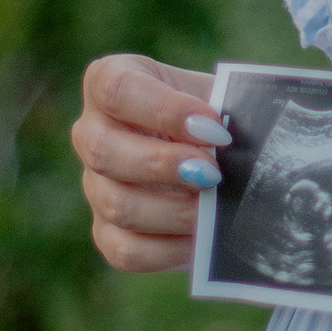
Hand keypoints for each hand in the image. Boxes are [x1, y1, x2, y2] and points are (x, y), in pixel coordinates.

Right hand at [70, 51, 220, 273]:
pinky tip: (203, 238)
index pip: (115, 88)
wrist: (216, 153)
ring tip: (214, 208)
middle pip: (103, 150)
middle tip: (214, 173)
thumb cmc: (215, 115)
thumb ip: (225, 108)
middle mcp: (91, 132)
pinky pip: (127, 249)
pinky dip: (169, 248)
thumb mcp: (218, 98)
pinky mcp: (106, 231)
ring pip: (117, 204)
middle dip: (163, 164)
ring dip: (173, 210)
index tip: (213, 126)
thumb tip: (241, 141)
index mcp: (110, 81)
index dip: (164, 110)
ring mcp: (94, 184)